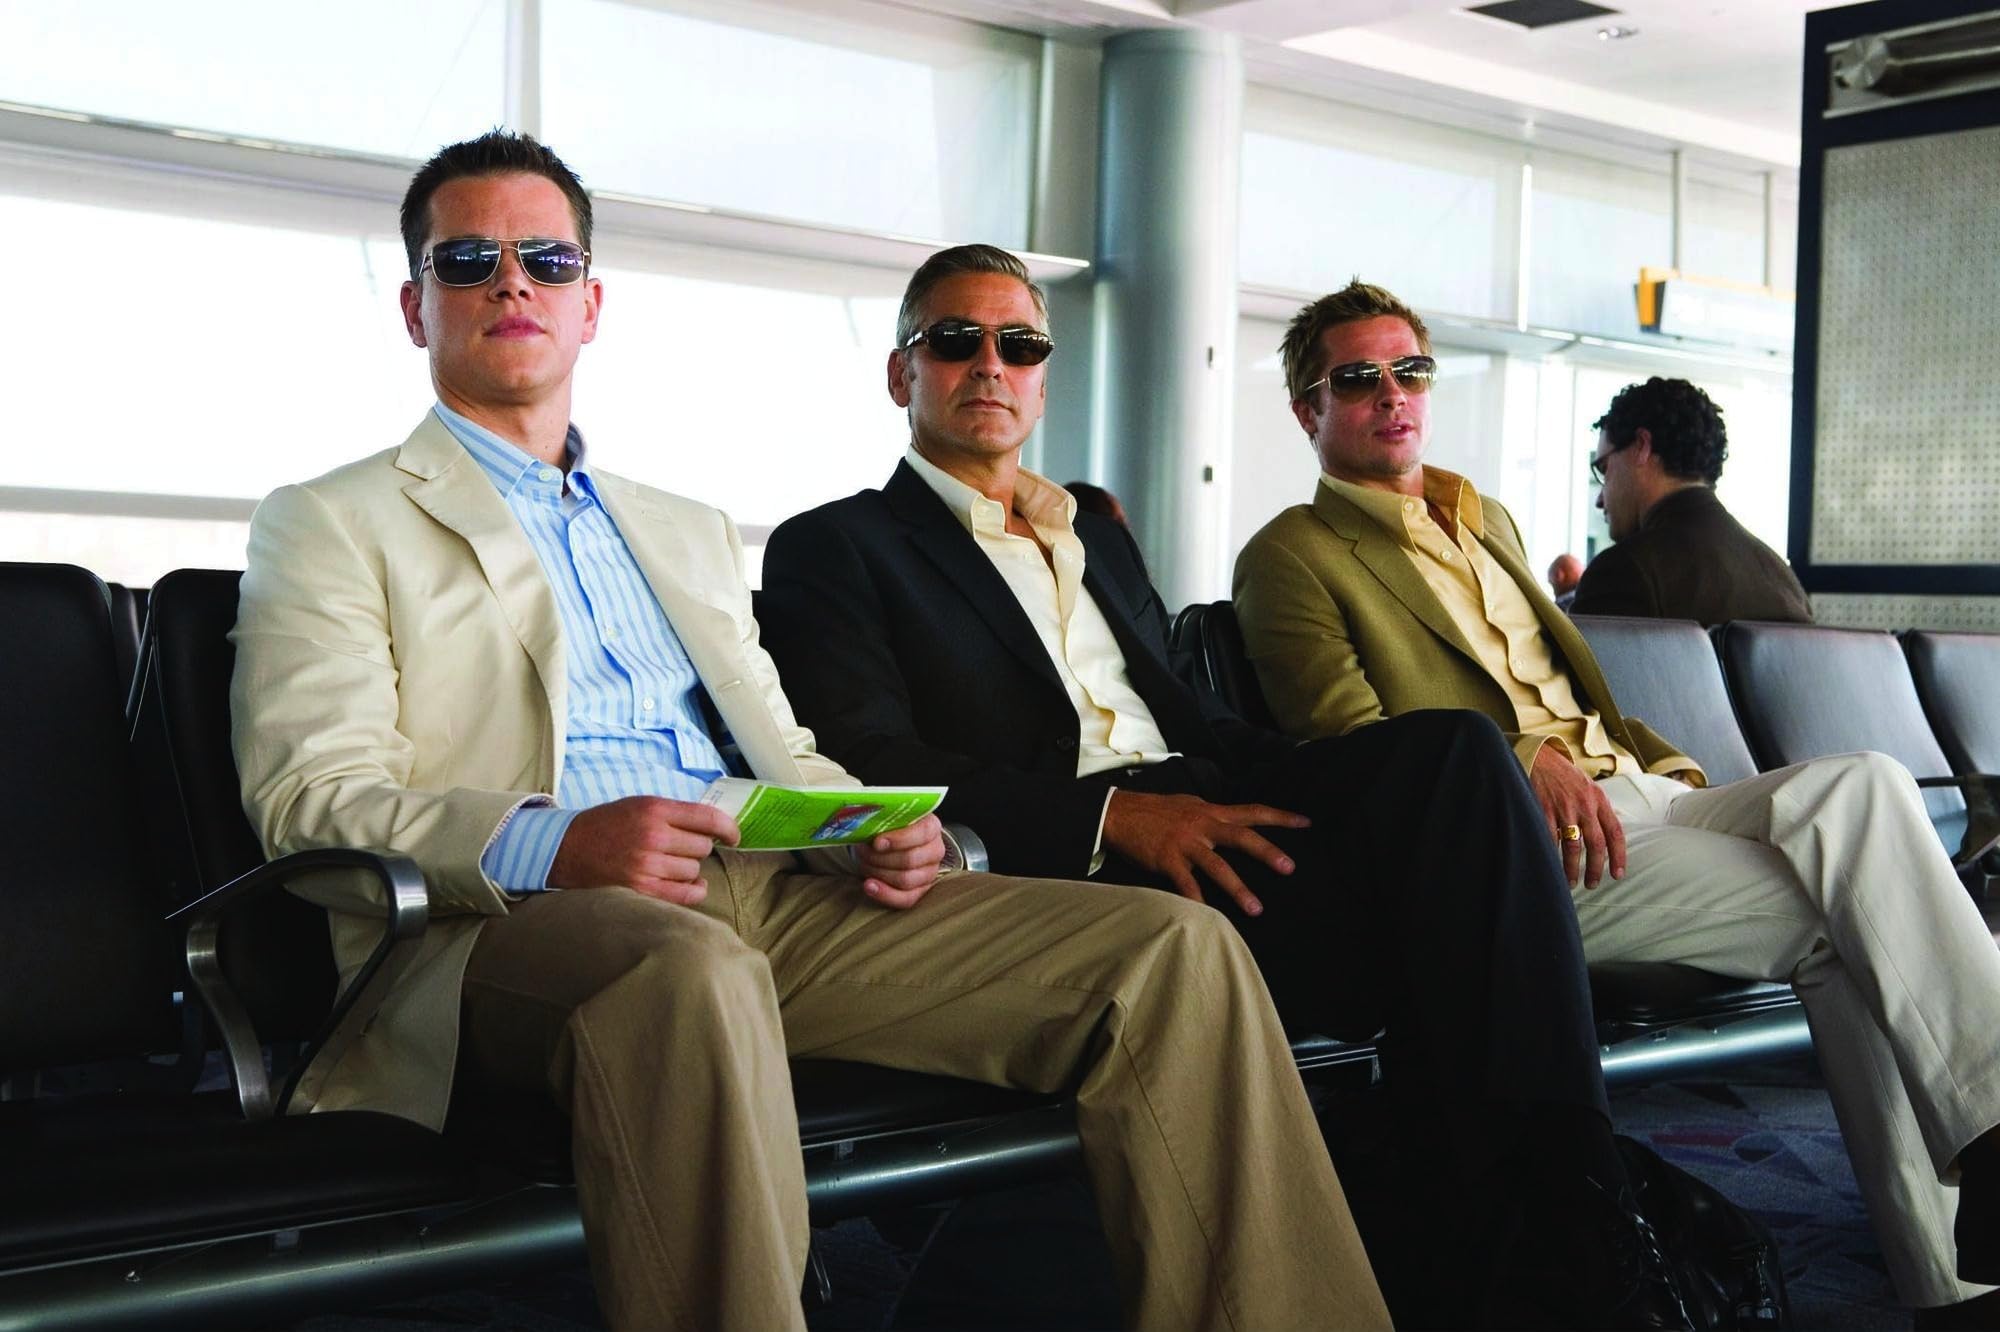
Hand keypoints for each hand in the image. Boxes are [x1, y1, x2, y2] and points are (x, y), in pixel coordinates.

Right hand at [547, 796, 739, 904]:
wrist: (565, 850)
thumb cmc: (606, 826)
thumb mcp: (639, 805)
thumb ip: (674, 813)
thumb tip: (715, 825)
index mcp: (654, 810)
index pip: (708, 817)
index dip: (729, 828)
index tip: (734, 836)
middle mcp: (653, 836)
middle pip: (703, 847)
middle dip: (698, 848)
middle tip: (682, 848)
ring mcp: (647, 865)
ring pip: (694, 870)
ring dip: (689, 869)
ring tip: (671, 864)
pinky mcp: (641, 890)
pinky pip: (685, 894)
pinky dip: (694, 890)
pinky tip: (694, 885)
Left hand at [853, 813, 946, 909]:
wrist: (886, 842)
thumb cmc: (887, 828)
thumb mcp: (887, 817)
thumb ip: (883, 819)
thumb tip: (867, 825)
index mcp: (931, 827)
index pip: (922, 833)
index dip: (898, 839)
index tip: (877, 842)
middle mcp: (935, 850)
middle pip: (910, 859)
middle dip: (881, 857)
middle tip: (864, 851)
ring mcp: (930, 873)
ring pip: (905, 880)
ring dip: (878, 872)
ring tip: (864, 863)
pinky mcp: (921, 891)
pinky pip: (906, 899)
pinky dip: (884, 894)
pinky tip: (869, 885)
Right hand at [1101, 790, 1308, 916]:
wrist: (1119, 812)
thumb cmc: (1155, 810)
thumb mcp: (1189, 805)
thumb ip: (1212, 814)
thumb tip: (1232, 820)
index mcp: (1212, 812)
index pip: (1253, 812)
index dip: (1281, 817)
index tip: (1307, 823)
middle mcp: (1203, 825)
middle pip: (1242, 837)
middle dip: (1267, 852)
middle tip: (1289, 867)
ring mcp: (1185, 843)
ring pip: (1217, 866)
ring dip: (1238, 888)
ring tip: (1256, 908)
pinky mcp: (1167, 860)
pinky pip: (1185, 884)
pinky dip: (1196, 900)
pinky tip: (1207, 916)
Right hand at [1527, 746, 1624, 888]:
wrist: (1540, 757)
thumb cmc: (1564, 775)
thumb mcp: (1588, 787)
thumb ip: (1598, 809)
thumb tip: (1607, 834)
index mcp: (1599, 800)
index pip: (1615, 833)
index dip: (1619, 856)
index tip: (1617, 874)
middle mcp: (1585, 805)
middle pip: (1596, 845)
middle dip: (1596, 869)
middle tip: (1593, 883)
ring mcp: (1564, 808)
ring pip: (1573, 847)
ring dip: (1572, 868)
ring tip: (1571, 882)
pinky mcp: (1544, 810)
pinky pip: (1550, 839)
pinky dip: (1551, 856)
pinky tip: (1551, 866)